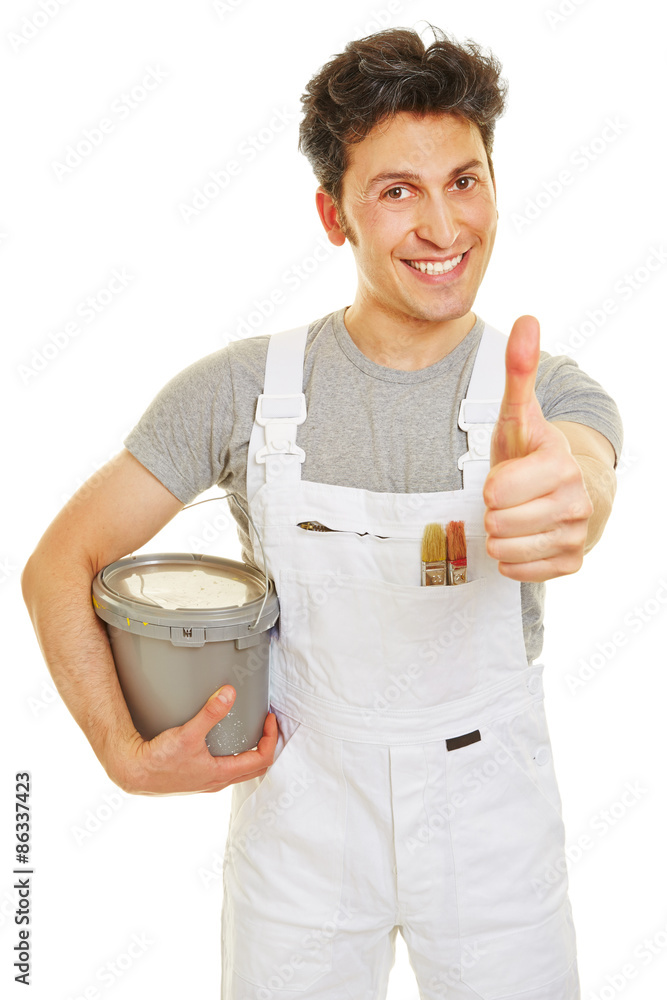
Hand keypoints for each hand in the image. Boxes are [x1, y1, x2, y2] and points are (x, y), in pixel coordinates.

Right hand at [108, 686, 278, 794]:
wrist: (134, 773)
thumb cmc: (158, 761)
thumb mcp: (187, 734)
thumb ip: (210, 713)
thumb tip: (229, 694)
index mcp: (221, 774)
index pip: (262, 760)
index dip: (271, 738)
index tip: (270, 720)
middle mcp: (218, 782)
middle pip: (256, 768)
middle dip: (266, 746)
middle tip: (267, 725)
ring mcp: (208, 782)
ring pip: (241, 771)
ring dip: (252, 752)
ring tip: (251, 731)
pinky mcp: (197, 778)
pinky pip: (225, 769)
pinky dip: (235, 755)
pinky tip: (225, 741)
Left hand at [484, 315, 593, 581]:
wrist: (564, 489)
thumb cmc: (531, 452)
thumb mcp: (518, 414)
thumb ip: (518, 372)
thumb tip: (528, 318)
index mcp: (558, 463)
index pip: (498, 491)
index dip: (492, 485)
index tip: (506, 476)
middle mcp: (575, 499)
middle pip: (498, 522)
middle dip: (494, 510)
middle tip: (509, 498)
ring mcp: (577, 533)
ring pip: (505, 549)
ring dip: (500, 534)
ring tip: (515, 515)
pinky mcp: (572, 562)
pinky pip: (519, 571)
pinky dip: (512, 558)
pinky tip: (523, 537)